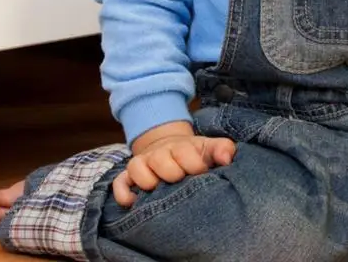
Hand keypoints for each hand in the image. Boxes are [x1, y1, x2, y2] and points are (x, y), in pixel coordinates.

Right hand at [112, 123, 235, 206]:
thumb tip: (228, 158)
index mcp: (181, 146)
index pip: (185, 151)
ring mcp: (143, 163)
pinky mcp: (128, 176)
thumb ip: (222, 149)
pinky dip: (124, 193)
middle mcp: (160, 153)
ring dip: (148, 180)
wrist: (168, 146)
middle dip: (173, 172)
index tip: (202, 171)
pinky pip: (119, 183)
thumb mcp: (209, 148)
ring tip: (159, 189)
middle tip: (180, 180)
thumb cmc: (193, 153)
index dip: (194, 164)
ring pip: (137, 168)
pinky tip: (134, 201)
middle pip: (160, 159)